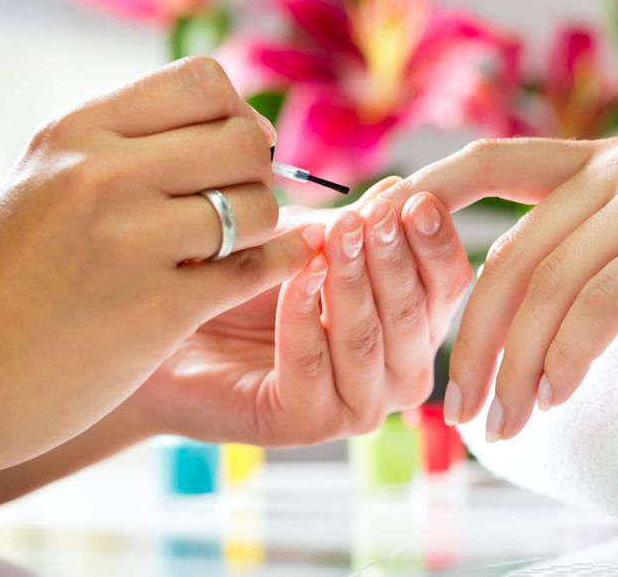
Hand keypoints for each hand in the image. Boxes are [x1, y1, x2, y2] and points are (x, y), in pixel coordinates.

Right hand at [0, 57, 313, 474]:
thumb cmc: (21, 275)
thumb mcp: (51, 179)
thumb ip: (130, 142)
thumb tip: (238, 121)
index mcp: (78, 133)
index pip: (202, 81)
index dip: (236, 113)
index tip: (235, 149)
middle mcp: (104, 177)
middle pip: (243, 141)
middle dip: (258, 171)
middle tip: (240, 199)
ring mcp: (132, 243)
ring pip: (258, 206)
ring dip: (260, 226)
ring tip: (232, 243)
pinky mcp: (160, 307)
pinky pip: (257, 267)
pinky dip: (277, 263)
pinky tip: (273, 263)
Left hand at [129, 183, 472, 445]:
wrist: (169, 322)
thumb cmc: (249, 278)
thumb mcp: (311, 240)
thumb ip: (359, 227)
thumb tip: (406, 193)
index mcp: (415, 322)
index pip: (447, 282)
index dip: (435, 241)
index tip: (416, 200)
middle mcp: (399, 369)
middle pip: (415, 314)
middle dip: (393, 260)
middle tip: (374, 217)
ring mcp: (358, 403)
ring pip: (369, 341)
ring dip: (353, 284)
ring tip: (336, 237)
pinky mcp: (307, 424)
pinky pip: (314, 365)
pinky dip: (305, 316)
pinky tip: (297, 278)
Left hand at [378, 136, 617, 440]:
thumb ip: (605, 251)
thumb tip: (536, 319)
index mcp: (610, 161)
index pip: (493, 162)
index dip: (430, 193)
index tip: (384, 243)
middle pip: (513, 253)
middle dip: (475, 337)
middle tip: (459, 408)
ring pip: (550, 284)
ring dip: (515, 365)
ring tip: (503, 424)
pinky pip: (601, 301)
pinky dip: (566, 355)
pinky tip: (554, 395)